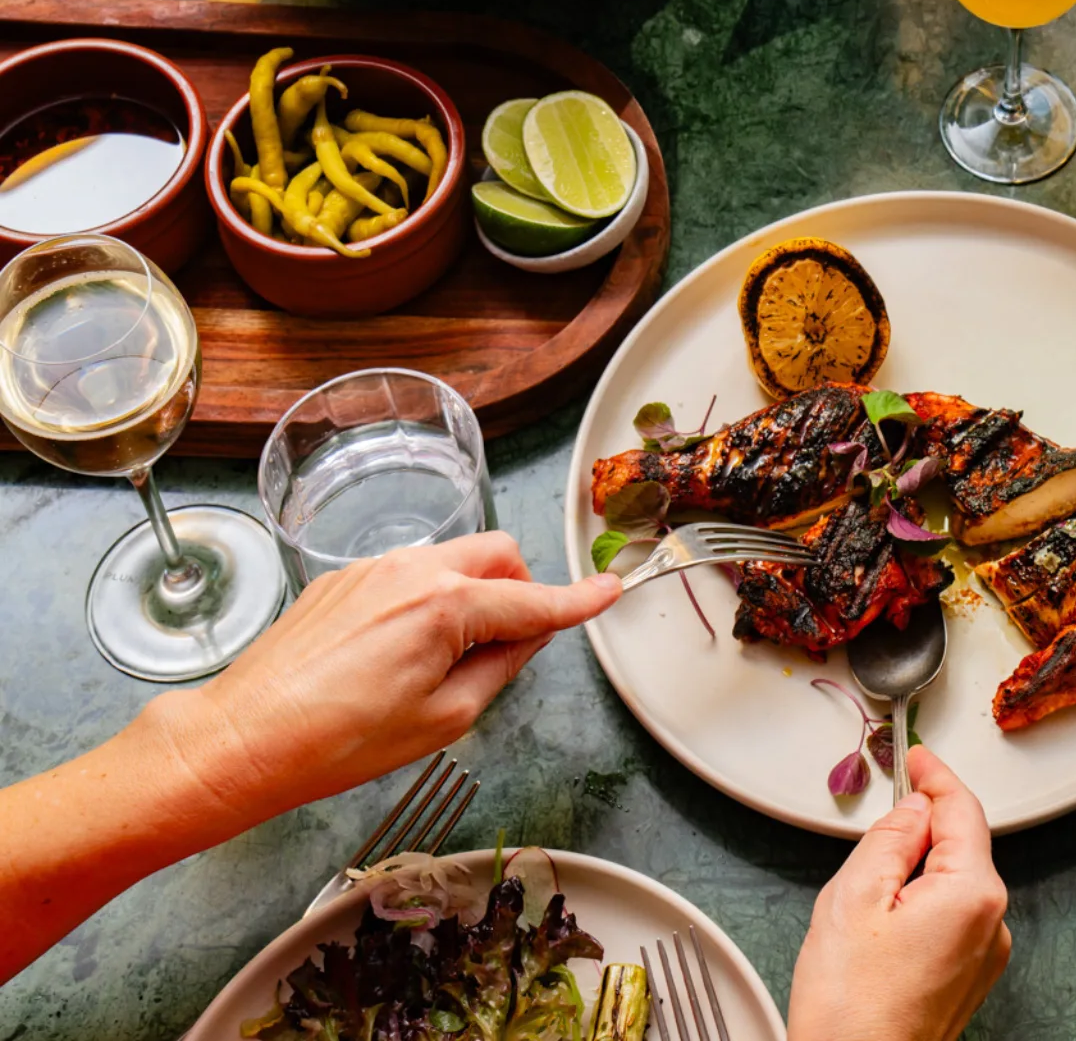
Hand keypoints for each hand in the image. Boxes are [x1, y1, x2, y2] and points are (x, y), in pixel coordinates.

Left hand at [0, 531, 619, 983]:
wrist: (246, 737)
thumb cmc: (340, 740)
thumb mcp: (445, 718)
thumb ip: (500, 666)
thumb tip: (528, 637)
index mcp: (446, 605)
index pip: (533, 599)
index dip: (578, 600)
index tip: (611, 588)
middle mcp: (412, 570)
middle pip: (497, 554)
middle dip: (520, 588)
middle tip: (514, 642)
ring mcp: (372, 570)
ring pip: (452, 559)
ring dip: (473, 592)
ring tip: (448, 660)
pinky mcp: (341, 581)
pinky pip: (409, 573)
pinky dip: (430, 598)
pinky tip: (402, 654)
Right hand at [787, 747, 1011, 1040]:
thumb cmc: (852, 1008)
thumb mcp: (854, 896)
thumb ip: (890, 838)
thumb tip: (913, 810)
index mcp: (972, 893)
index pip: (963, 810)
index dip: (937, 776)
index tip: (919, 757)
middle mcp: (992, 923)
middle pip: (961, 846)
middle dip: (921, 829)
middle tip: (875, 831)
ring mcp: (984, 955)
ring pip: (953, 883)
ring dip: (917, 872)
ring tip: (864, 904)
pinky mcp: (968, 977)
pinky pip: (951, 918)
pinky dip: (921, 904)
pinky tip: (881, 929)